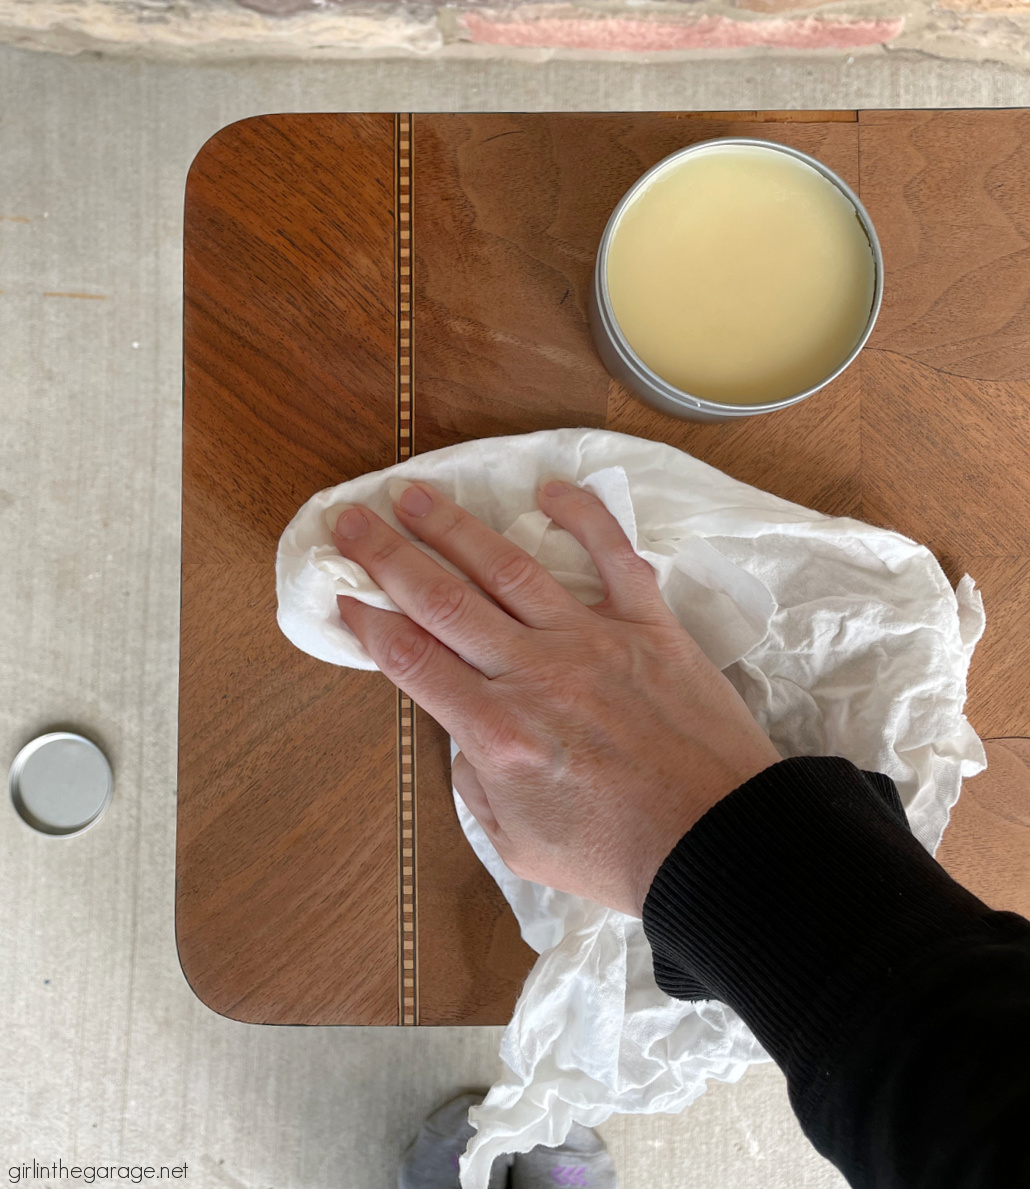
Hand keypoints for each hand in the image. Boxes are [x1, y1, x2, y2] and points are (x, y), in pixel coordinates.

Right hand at [330, 479, 780, 916]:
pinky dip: (583, 517)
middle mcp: (536, 675)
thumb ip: (477, 785)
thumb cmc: (621, 856)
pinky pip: (613, 556)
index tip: (343, 596)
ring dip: (455, 528)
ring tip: (416, 496)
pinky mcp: (649, 626)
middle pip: (443, 601)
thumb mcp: (520, 845)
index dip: (368, 624)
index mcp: (498, 733)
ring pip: (509, 569)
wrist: (719, 844)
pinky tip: (550, 490)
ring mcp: (593, 642)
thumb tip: (466, 732)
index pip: (412, 660)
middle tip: (353, 521)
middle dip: (388, 556)